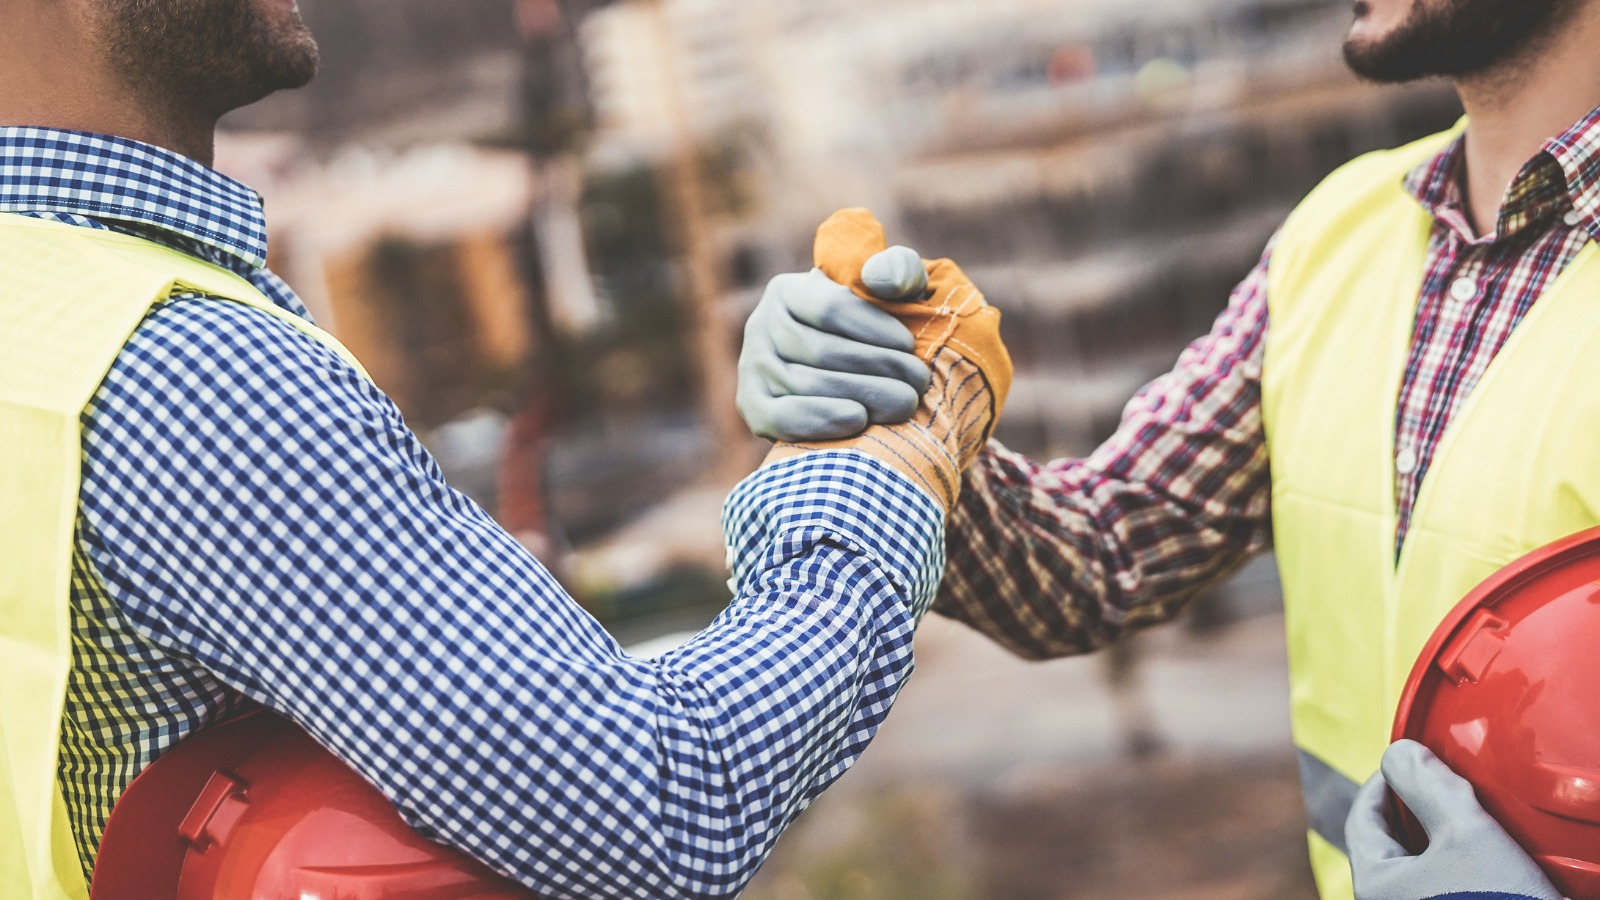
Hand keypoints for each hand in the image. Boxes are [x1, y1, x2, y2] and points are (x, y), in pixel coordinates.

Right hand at [762, 209, 1012, 509]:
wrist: (855, 376)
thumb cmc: (877, 325)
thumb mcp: (892, 290)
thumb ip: (897, 268)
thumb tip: (885, 279)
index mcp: (787, 290)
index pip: (829, 307)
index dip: (873, 328)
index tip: (910, 345)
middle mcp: (760, 326)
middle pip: (819, 350)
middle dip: (876, 366)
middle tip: (919, 382)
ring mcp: (752, 369)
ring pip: (805, 384)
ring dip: (861, 395)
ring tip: (905, 402)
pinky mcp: (753, 408)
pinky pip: (782, 416)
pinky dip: (821, 419)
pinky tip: (859, 420)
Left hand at [1346, 740, 1561, 899]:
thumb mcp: (1465, 830)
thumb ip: (1428, 785)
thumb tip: (1399, 752)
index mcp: (1375, 883)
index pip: (1362, 819)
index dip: (1382, 784)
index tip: (1406, 764)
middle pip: (1388, 843)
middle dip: (1410, 810)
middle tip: (1436, 785)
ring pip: (1415, 866)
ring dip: (1434, 837)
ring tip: (1462, 815)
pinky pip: (1437, 886)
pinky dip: (1451, 863)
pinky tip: (1480, 854)